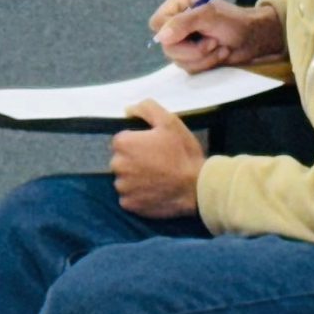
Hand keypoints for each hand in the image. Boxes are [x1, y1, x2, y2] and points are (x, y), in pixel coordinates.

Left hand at [109, 101, 204, 217]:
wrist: (196, 186)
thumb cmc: (182, 152)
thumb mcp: (170, 121)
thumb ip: (147, 109)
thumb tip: (128, 109)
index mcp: (123, 144)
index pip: (122, 140)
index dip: (138, 142)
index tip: (154, 147)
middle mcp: (117, 166)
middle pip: (121, 160)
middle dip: (134, 160)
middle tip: (157, 162)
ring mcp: (122, 187)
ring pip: (124, 179)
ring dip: (135, 178)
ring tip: (157, 178)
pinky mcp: (129, 204)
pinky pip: (128, 197)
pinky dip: (138, 194)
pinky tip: (154, 191)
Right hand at [150, 0, 281, 70]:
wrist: (253, 38)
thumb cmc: (234, 21)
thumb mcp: (210, 16)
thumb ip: (184, 23)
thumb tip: (161, 37)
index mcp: (177, 5)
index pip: (157, 23)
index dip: (170, 33)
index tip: (189, 36)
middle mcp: (176, 23)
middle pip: (167, 46)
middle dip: (193, 50)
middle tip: (213, 42)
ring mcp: (183, 42)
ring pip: (178, 60)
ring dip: (203, 58)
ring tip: (220, 47)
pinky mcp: (191, 57)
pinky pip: (188, 68)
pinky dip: (206, 64)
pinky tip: (219, 54)